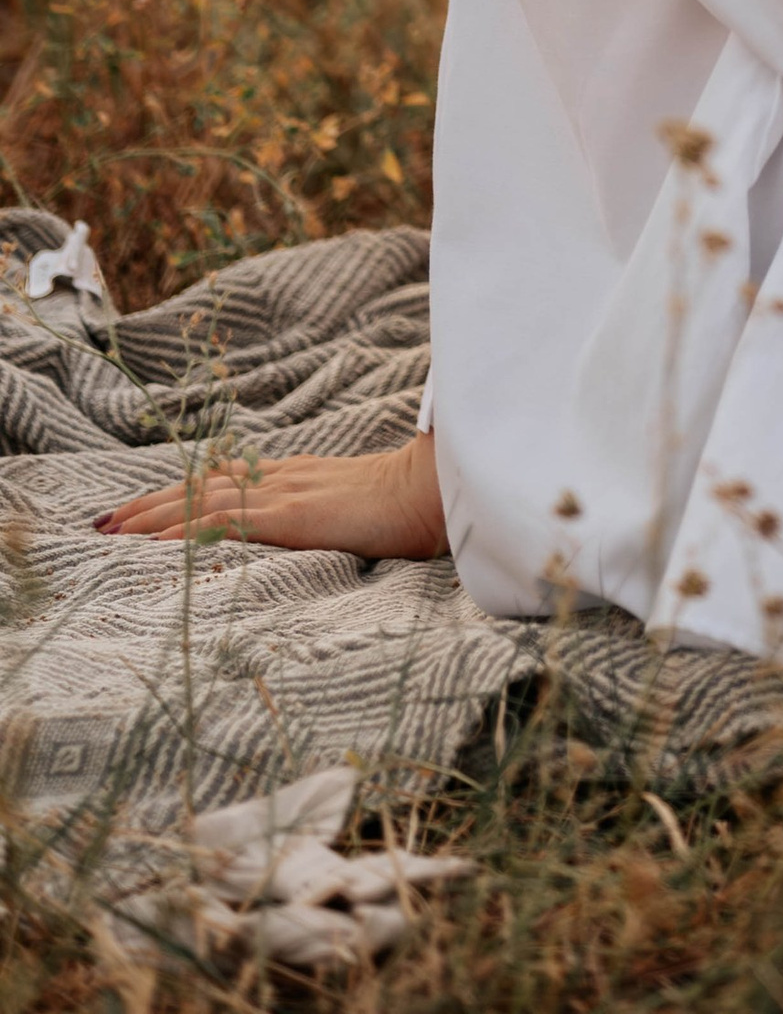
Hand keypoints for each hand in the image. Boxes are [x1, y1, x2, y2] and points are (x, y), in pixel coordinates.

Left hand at [95, 433, 447, 558]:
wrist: (439, 488)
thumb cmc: (410, 502)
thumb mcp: (357, 506)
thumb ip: (327, 511)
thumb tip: (309, 524)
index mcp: (295, 476)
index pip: (221, 479)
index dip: (176, 492)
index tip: (136, 510)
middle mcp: (282, 478)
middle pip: (200, 485)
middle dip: (147, 505)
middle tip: (100, 523)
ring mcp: (286, 494)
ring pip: (203, 501)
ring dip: (151, 518)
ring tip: (110, 534)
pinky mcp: (295, 516)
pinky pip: (229, 524)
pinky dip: (187, 533)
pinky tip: (156, 548)